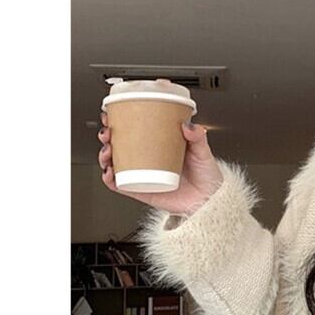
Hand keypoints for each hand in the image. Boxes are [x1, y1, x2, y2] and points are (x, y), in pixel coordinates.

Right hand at [97, 109, 223, 214]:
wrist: (209, 200)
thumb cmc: (206, 175)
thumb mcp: (203, 152)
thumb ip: (198, 137)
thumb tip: (188, 125)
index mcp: (160, 144)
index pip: (134, 129)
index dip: (119, 121)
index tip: (112, 114)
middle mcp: (148, 158)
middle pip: (119, 144)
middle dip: (107, 136)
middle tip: (108, 132)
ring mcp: (143, 175)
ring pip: (116, 163)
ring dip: (105, 156)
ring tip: (108, 151)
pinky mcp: (141, 191)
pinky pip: (120, 186)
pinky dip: (110, 179)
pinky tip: (109, 173)